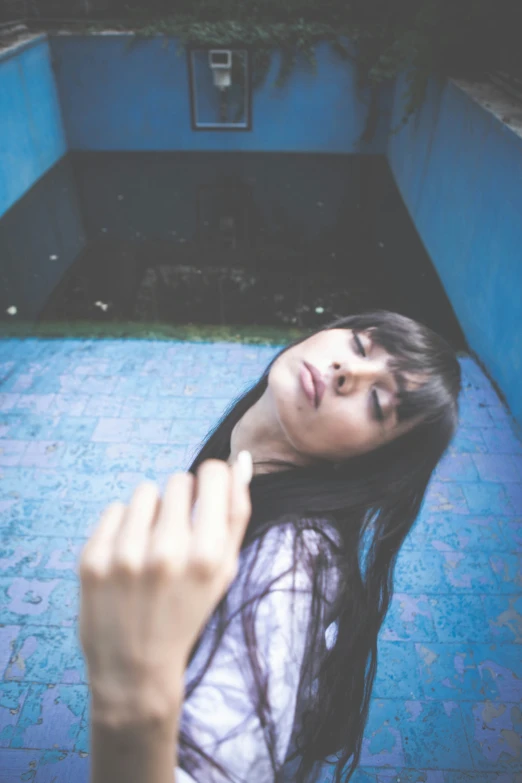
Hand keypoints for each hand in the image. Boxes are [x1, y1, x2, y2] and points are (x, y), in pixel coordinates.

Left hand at [78, 453, 252, 730]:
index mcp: (206, 555)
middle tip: (177, 536)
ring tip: (151, 546)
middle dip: (182, 501)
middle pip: (179, 480)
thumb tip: (243, 459)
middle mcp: (166, 552)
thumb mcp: (224, 569)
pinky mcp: (93, 559)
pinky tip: (128, 558)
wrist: (135, 667)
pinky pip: (116, 509)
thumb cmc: (188, 611)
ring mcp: (125, 555)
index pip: (211, 474)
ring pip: (145, 491)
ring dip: (151, 511)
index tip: (206, 499)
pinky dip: (124, 527)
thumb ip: (237, 513)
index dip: (211, 482)